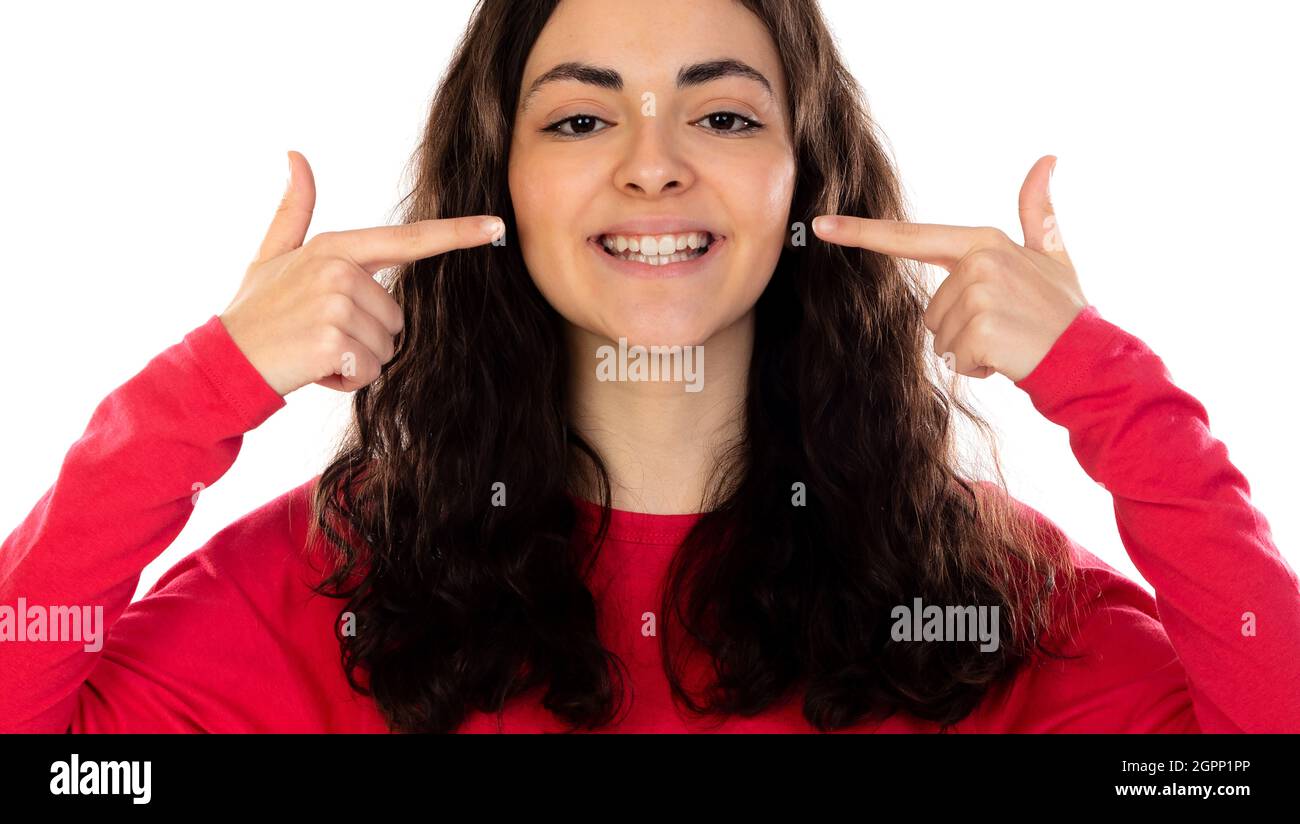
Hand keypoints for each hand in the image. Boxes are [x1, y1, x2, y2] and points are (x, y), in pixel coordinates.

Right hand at [219, 150, 504, 395]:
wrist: (222, 362)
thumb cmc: (255, 312)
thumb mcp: (272, 256)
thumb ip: (294, 210)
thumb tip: (296, 155)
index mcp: (336, 248)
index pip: (409, 240)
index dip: (457, 233)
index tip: (496, 226)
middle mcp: (341, 271)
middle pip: (398, 318)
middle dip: (367, 336)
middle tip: (321, 334)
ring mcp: (337, 305)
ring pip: (387, 347)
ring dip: (357, 360)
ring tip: (315, 350)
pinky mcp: (334, 342)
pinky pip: (371, 370)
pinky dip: (348, 380)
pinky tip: (315, 368)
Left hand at [811, 155, 1086, 380]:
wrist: (1089, 357)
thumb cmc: (1062, 311)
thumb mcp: (1052, 255)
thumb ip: (1038, 212)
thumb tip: (1047, 160)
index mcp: (983, 242)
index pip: (910, 238)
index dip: (861, 232)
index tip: (820, 225)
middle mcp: (978, 262)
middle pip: (929, 312)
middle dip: (960, 329)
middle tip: (1003, 327)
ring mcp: (979, 295)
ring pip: (938, 337)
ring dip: (968, 349)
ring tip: (1007, 340)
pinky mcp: (981, 331)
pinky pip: (953, 359)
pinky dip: (976, 367)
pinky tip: (1006, 358)